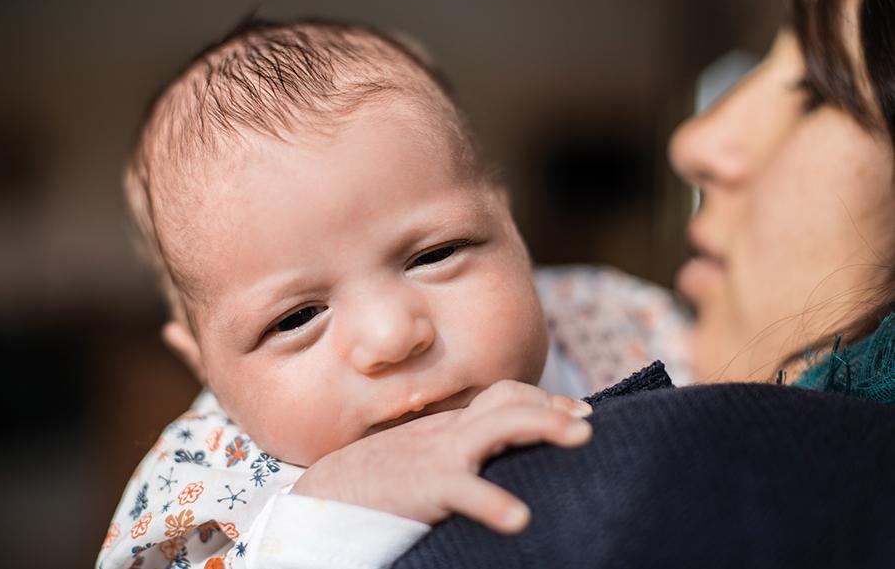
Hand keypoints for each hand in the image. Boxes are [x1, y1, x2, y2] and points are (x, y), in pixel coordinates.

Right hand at [291, 380, 592, 533]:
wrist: (326, 494)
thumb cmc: (378, 480)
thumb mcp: (424, 458)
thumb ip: (459, 454)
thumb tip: (499, 463)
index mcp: (451, 425)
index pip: (506, 396)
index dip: (545, 400)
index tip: (577, 412)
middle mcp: (450, 431)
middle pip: (509, 399)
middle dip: (554, 406)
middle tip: (589, 423)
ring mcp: (440, 455)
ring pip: (499, 425)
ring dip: (544, 425)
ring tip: (581, 437)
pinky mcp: (426, 487)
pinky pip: (466, 490)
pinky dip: (494, 502)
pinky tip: (520, 518)